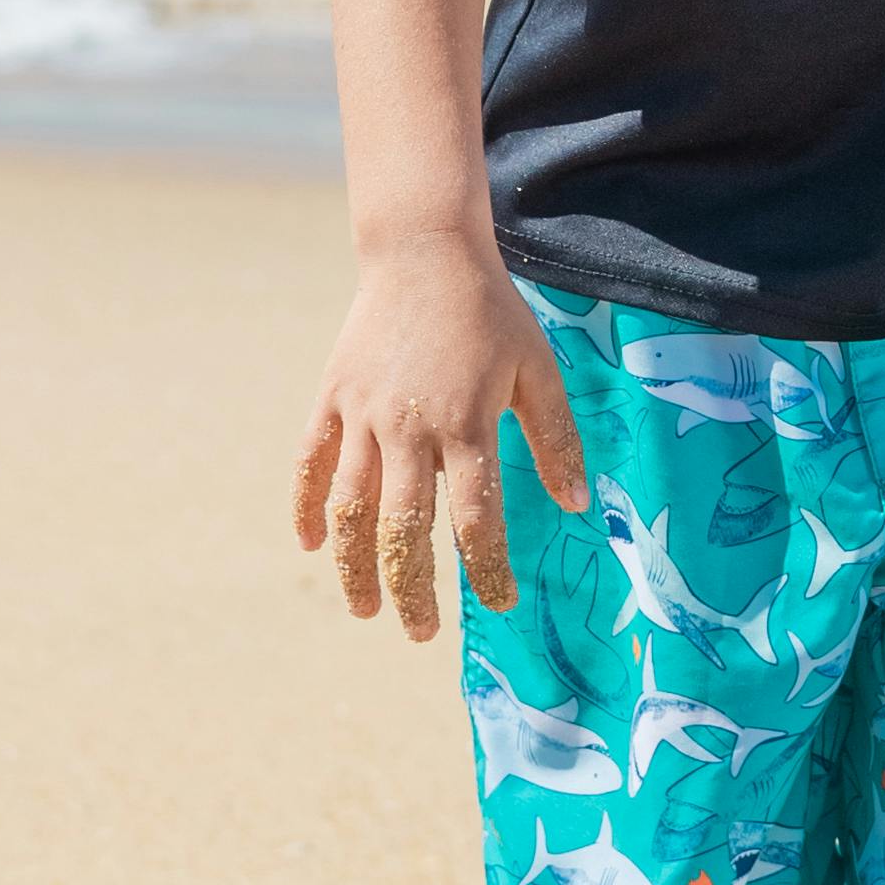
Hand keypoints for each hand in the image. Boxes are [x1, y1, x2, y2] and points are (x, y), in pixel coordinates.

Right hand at [292, 233, 586, 640]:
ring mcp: (362, 415)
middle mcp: (409, 428)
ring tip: (365, 609)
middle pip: (404, 531)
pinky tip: (312, 546)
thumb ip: (556, 439)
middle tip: (421, 633)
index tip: (499, 602)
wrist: (423, 252)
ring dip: (355, 566)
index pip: (475, 521)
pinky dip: (308, 507)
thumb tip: (575, 505)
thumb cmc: (490, 313)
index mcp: (465, 424)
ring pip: (351, 509)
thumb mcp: (538, 370)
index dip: (487, 570)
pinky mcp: (331, 399)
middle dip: (413, 589)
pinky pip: (310, 465)